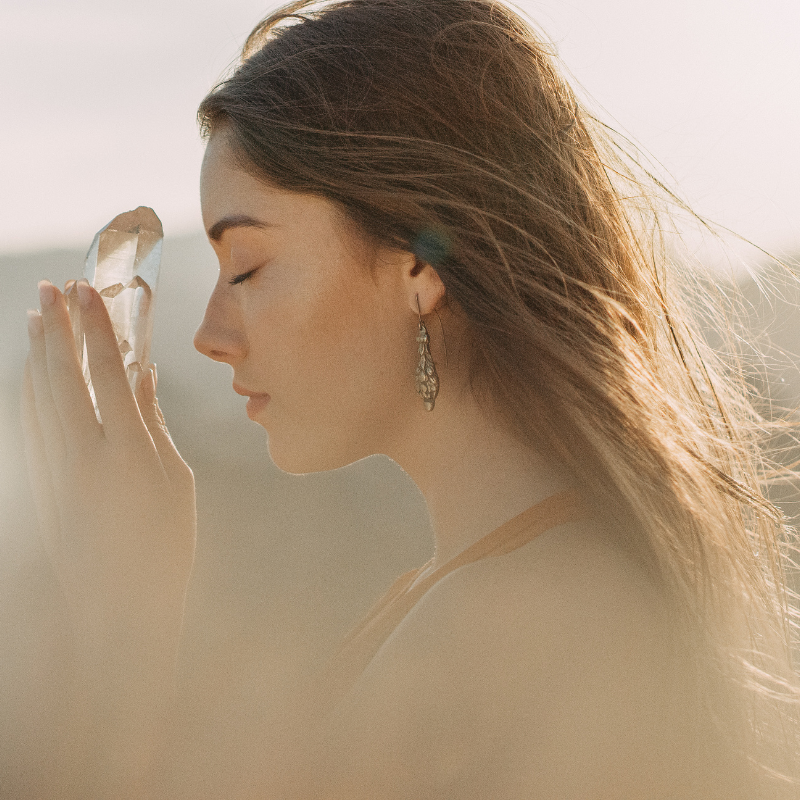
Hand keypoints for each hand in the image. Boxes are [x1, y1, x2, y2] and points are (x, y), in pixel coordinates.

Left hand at [21, 279, 195, 643]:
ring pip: (36, 398)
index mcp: (128, 456)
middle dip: (57, 327)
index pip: (107, 376)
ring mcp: (53, 475)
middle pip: (62, 378)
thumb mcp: (174, 481)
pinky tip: (30, 371)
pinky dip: (27, 391)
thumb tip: (144, 375)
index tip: (89, 291)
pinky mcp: (37, 489)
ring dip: (36, 353)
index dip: (97, 329)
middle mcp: (84, 459)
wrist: (117, 609)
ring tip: (37, 316)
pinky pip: (27, 427)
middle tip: (54, 287)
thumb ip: (153, 423)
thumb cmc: (163, 545)